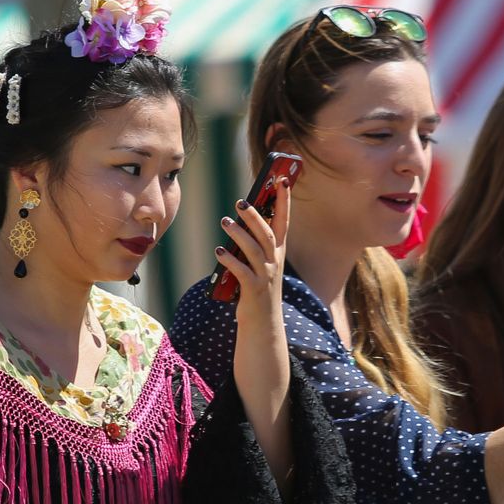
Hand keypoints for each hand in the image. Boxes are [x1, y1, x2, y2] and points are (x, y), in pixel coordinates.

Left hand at [217, 178, 291, 324]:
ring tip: (225, 221)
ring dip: (240, 234)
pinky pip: (242, 272)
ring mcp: (266, 276)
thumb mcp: (261, 264)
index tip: (282, 180)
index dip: (284, 201)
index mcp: (278, 253)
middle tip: (241, 201)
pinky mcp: (254, 290)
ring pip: (254, 250)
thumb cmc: (258, 289)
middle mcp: (275, 262)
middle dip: (256, 216)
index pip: (284, 221)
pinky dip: (231, 261)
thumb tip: (238, 220)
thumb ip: (254, 244)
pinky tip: (219, 251)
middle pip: (268, 234)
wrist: (263, 324)